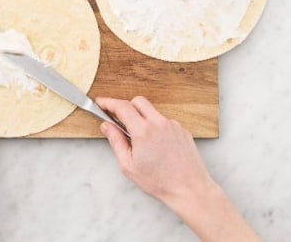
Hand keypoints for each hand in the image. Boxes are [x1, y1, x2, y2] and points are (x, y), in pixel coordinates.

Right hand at [97, 96, 258, 241]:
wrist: (189, 189)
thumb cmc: (160, 182)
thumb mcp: (129, 166)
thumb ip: (116, 142)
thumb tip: (107, 126)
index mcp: (143, 131)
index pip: (122, 107)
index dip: (109, 102)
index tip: (101, 102)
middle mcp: (159, 123)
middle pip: (138, 101)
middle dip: (126, 106)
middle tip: (118, 119)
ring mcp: (173, 125)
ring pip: (152, 111)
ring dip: (142, 117)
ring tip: (140, 140)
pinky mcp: (182, 130)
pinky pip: (164, 121)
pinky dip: (155, 126)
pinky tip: (155, 145)